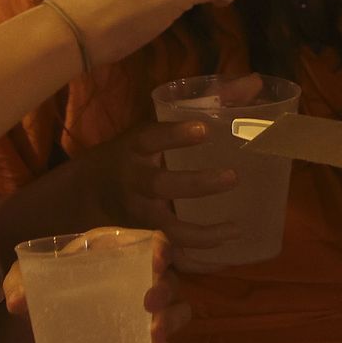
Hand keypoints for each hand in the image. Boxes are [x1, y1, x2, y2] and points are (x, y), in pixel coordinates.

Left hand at [4, 229, 191, 342]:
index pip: (150, 241)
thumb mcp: (26, 280)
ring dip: (171, 322)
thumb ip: (20, 283)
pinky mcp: (139, 338)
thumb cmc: (41, 287)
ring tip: (155, 339)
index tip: (159, 260)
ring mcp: (141, 309)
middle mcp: (134, 276)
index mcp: (112, 250)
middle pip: (168, 277)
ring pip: (176, 309)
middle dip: (165, 290)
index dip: (161, 247)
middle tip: (149, 306)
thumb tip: (16, 301)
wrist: (37, 326)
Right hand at [78, 118, 243, 249]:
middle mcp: (134, 182)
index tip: (203, 128)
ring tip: (235, 229)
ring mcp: (138, 214)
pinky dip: (198, 259)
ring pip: (167, 228)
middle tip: (232, 177)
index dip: (174, 135)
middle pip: (161, 185)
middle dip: (197, 184)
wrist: (87, 194)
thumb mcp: (156, 126)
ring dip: (201, 233)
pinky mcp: (145, 238)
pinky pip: (172, 254)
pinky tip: (227, 257)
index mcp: (134, 148)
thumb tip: (254, 83)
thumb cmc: (132, 153)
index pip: (150, 138)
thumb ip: (206, 105)